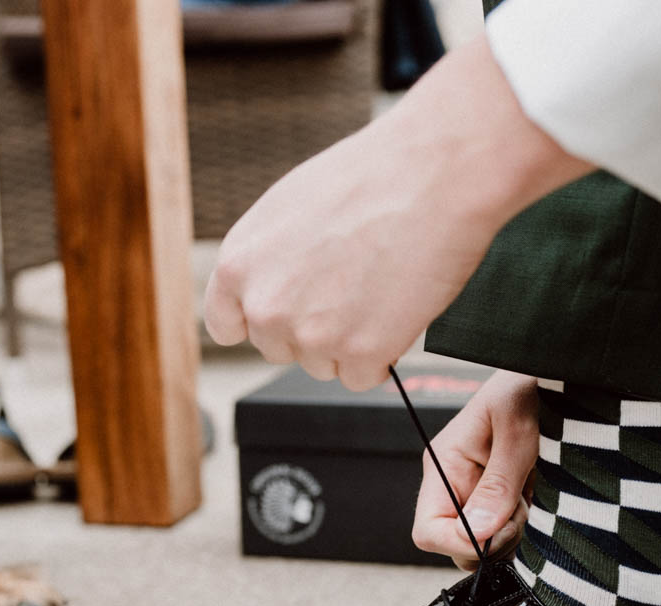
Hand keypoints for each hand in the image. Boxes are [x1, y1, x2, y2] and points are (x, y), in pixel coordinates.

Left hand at [203, 38, 589, 391]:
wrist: (434, 174)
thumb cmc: (370, 177)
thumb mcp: (288, 208)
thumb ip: (267, 259)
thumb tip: (268, 288)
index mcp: (237, 266)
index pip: (226, 326)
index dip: (259, 321)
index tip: (283, 316)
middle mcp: (266, 307)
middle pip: (278, 348)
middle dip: (310, 328)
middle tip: (349, 286)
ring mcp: (312, 335)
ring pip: (322, 365)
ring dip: (348, 342)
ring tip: (377, 288)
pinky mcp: (360, 354)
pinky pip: (363, 377)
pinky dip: (382, 354)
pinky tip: (395, 309)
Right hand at [411, 371, 537, 571]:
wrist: (550, 370)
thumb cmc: (529, 389)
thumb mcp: (518, 433)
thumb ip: (497, 485)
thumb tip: (478, 533)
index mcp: (445, 466)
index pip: (427, 531)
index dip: (459, 543)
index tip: (497, 529)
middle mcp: (454, 485)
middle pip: (455, 545)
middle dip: (492, 541)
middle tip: (522, 510)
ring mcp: (477, 493)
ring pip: (482, 544)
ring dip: (511, 534)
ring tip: (532, 498)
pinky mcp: (500, 497)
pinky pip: (503, 533)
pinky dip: (523, 528)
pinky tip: (536, 500)